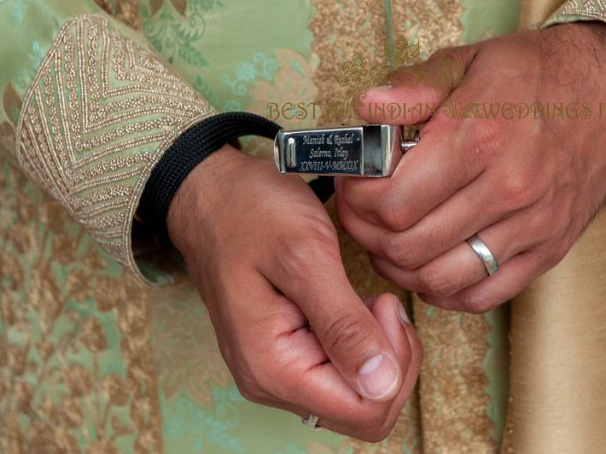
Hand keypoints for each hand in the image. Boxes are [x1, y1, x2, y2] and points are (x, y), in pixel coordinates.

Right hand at [168, 146, 420, 440]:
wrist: (213, 194)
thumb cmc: (251, 213)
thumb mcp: (304, 256)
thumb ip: (343, 323)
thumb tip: (382, 384)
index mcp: (274, 368)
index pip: (365, 412)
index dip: (393, 363)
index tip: (384, 305)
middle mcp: (273, 382)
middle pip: (365, 411)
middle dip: (392, 360)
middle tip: (382, 301)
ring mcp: (279, 370)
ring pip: (359, 393)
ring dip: (381, 350)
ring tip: (370, 299)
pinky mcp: (289, 353)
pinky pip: (343, 371)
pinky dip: (365, 342)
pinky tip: (359, 304)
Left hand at [336, 23, 605, 312]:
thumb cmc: (534, 74)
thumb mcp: (467, 60)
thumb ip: (411, 86)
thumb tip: (365, 110)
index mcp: (480, 136)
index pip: (393, 202)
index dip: (358, 199)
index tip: (355, 182)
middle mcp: (508, 188)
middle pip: (409, 246)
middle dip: (368, 233)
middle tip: (362, 213)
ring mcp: (532, 225)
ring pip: (440, 278)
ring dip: (400, 266)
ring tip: (389, 239)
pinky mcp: (549, 249)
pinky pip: (484, 294)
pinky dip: (445, 289)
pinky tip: (431, 262)